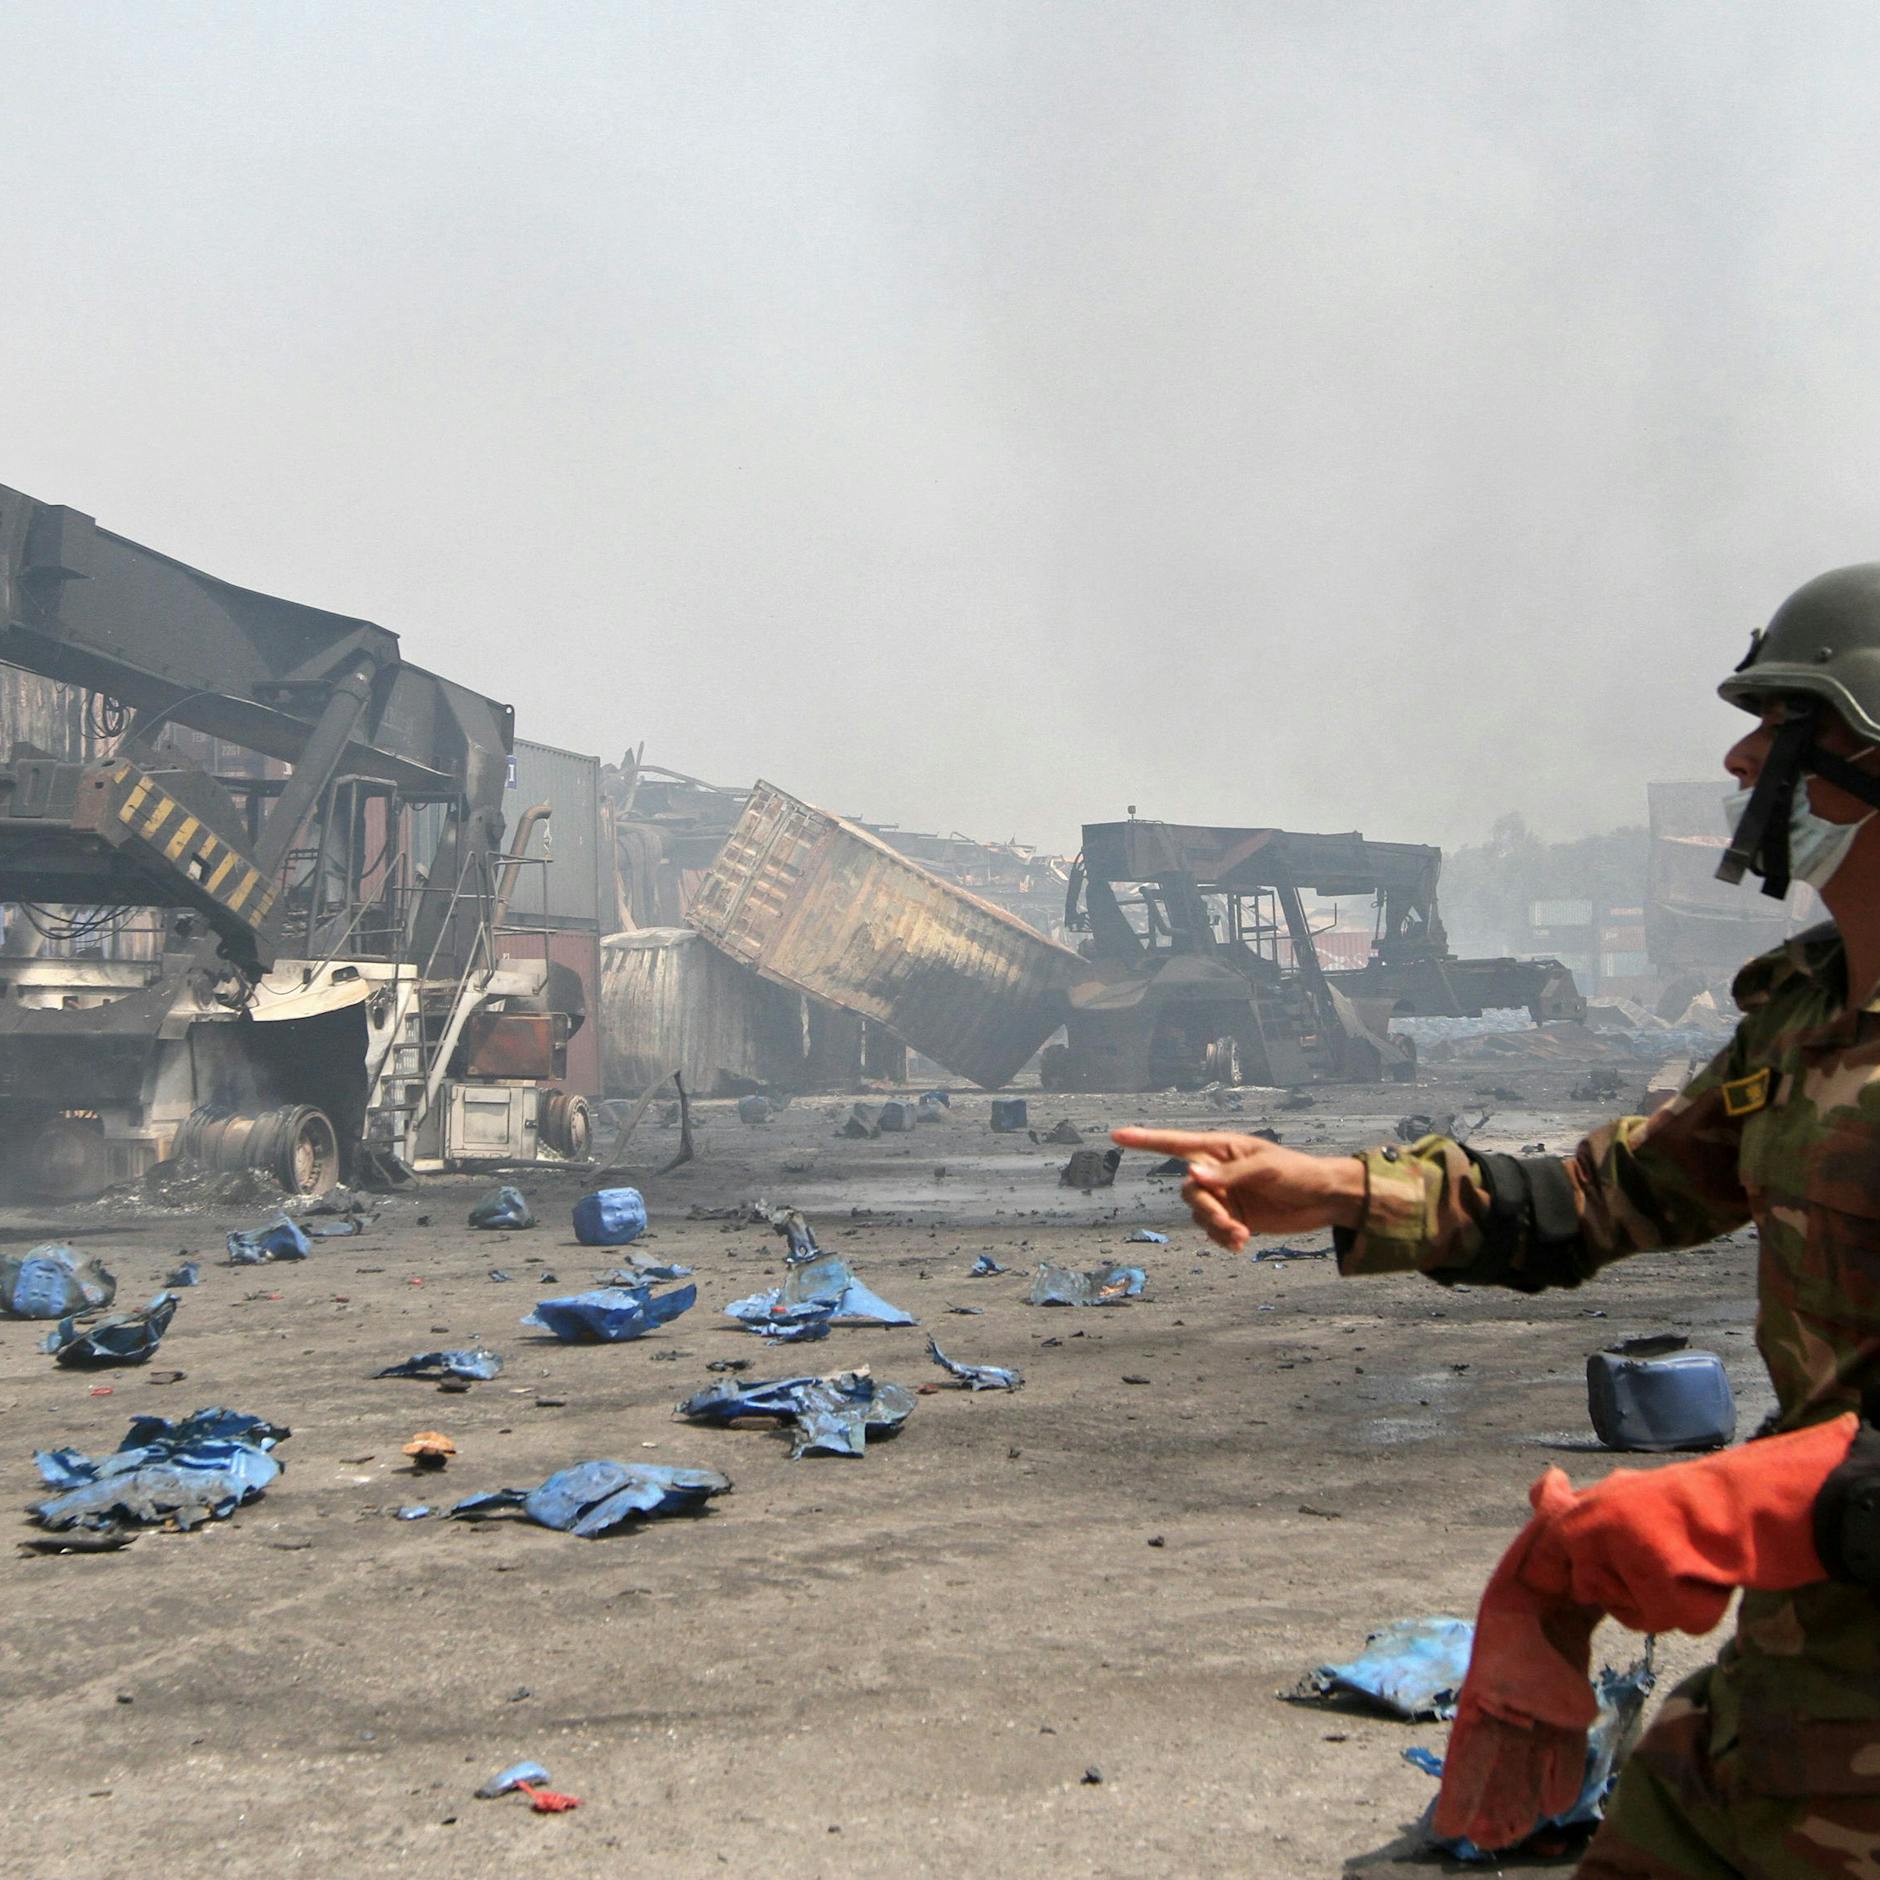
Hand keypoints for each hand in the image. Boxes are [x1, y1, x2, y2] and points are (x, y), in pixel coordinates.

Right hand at [1109, 1128, 1365, 1248]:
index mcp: (1221, 1149)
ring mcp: (1224, 1196)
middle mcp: (1216, 1172)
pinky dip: (1222, 1238)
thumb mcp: (1266, 1168)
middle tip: (1230, 1225)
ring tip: (1242, 1237)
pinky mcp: (1233, 1218)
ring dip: (1217, 1228)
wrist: (1323, 1200)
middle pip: (1189, 1191)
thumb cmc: (1298, 1172)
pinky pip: (1212, 1231)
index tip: (1117, 1135)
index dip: (1146, 1140)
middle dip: (1207, 1210)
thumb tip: (1194, 1176)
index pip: (1176, 1143)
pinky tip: (1240, 1243)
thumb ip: (1230, 1173)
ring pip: (1199, 1215)